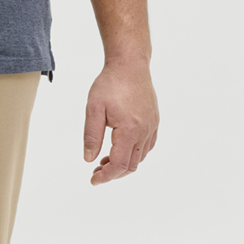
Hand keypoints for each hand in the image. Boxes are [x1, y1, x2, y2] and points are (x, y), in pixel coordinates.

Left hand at [83, 57, 158, 184]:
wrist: (130, 64)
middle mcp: (145, 131)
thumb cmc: (111, 83)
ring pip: (141, 157)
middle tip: (96, 171)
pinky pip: (147, 146)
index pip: (120, 164)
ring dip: (124, 163)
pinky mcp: (154, 121)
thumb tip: (89, 159)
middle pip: (132, 165)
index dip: (106, 176)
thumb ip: (91, 136)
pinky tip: (121, 149)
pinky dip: (134, 154)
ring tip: (104, 160)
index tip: (93, 179)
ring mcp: (152, 126)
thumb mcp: (93, 109)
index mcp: (130, 130)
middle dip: (114, 172)